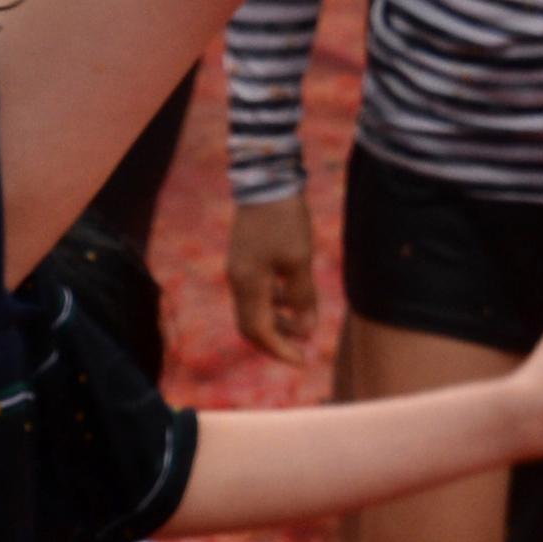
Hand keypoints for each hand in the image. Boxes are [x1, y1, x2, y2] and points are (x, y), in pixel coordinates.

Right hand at [227, 192, 322, 364]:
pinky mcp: (244, 258)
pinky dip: (272, 304)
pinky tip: (290, 299)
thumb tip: (305, 331)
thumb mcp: (299, 260)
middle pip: (251, 325)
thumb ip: (301, 298)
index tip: (303, 361)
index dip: (280, 350)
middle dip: (275, 342)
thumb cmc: (284, 220)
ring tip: (301, 327)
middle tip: (300, 351)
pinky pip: (255, 292)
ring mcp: (238, 269)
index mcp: (248, 284)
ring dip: (275, 323)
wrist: (266, 180)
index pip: (259, 331)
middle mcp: (237, 281)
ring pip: (252, 309)